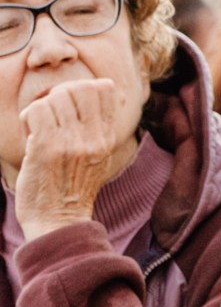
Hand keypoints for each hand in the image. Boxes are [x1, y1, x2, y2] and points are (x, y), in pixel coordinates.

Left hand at [16, 80, 131, 238]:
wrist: (58, 221)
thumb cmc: (72, 188)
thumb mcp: (98, 157)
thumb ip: (100, 127)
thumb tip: (107, 90)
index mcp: (106, 138)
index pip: (104, 88)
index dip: (83, 86)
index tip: (71, 104)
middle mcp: (93, 138)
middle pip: (78, 87)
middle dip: (59, 93)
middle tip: (51, 114)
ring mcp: (71, 142)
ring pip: (54, 97)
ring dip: (40, 108)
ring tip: (39, 128)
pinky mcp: (47, 147)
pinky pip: (35, 111)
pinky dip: (27, 119)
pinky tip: (30, 135)